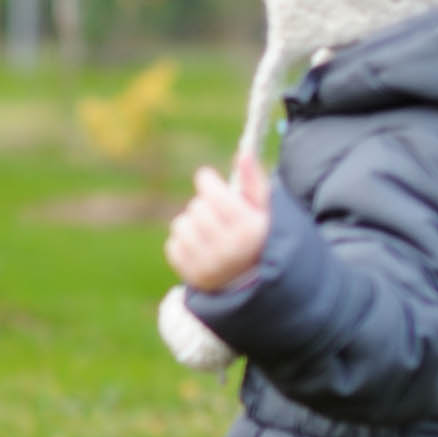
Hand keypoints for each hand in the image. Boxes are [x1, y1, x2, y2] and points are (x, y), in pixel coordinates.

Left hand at [165, 148, 272, 292]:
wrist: (254, 283)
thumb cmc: (258, 237)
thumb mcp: (264, 210)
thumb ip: (254, 181)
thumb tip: (243, 153)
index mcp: (248, 228)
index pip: (212, 192)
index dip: (207, 181)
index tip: (208, 180)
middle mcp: (229, 248)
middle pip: (196, 207)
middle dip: (204, 205)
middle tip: (215, 213)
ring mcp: (210, 265)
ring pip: (181, 225)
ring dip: (192, 223)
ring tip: (208, 230)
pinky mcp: (193, 276)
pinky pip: (173, 245)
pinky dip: (184, 242)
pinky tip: (200, 246)